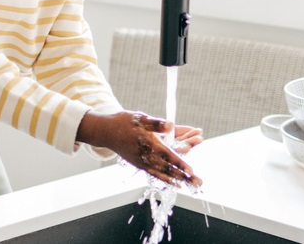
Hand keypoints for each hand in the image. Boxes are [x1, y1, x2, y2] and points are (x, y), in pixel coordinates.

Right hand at [78, 110, 202, 187]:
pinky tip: (176, 184)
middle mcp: (145, 155)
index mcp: (147, 142)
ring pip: (163, 173)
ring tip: (192, 185)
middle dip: (184, 175)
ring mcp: (142, 162)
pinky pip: (155, 174)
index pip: (167, 155)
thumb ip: (156, 123)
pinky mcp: (139, 164)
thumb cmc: (124, 122)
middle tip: (198, 182)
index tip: (190, 170)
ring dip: (178, 179)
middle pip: (168, 167)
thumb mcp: (140, 118)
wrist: (105, 131)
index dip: (179, 163)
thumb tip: (171, 125)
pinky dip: (166, 179)